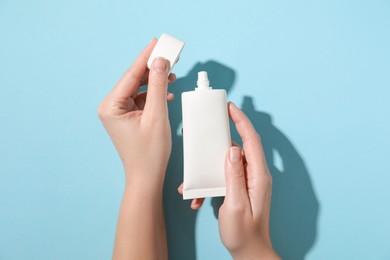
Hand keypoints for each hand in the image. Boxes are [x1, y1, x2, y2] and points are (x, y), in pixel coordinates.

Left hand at [98, 39, 175, 188]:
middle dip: (153, 68)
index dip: (146, 57)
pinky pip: (141, 99)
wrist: (147, 177)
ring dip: (156, 82)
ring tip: (172, 74)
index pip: (131, 75)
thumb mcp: (157, 115)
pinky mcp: (128, 117)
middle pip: (134, 80)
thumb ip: (159, 86)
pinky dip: (154, 94)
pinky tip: (167, 93)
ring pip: (139, 88)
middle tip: (169, 55)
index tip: (157, 42)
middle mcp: (111, 107)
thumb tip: (160, 61)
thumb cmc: (150, 152)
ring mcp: (119, 112)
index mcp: (111, 106)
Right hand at [178, 102, 278, 258]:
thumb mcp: (235, 205)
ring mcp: (249, 181)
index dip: (242, 121)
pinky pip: (226, 174)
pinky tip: (199, 193)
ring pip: (230, 160)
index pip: (251, 141)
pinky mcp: (241, 186)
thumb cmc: (243, 233)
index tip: (230, 108)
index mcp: (258, 176)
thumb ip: (235, 176)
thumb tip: (233, 150)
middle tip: (209, 126)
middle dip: (224, 135)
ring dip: (212, 162)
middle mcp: (256, 175)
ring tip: (196, 167)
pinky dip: (211, 179)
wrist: (249, 250)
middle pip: (241, 145)